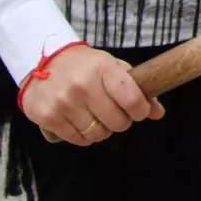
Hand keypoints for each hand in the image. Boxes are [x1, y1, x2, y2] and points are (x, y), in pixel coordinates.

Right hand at [18, 44, 163, 146]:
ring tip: (98, 118)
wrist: (42, 61)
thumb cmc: (85, 66)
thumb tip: (158, 112)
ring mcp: (63, 102)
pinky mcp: (48, 117)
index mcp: (103, 68)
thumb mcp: (111, 67)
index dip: (141, 111)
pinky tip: (82, 124)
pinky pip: (77, 139)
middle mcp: (83, 85)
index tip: (140, 112)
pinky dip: (84, 137)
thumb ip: (136, 88)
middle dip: (122, 122)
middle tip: (116, 115)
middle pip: (116, 121)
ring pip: (97, 134)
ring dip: (102, 131)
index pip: (131, 98)